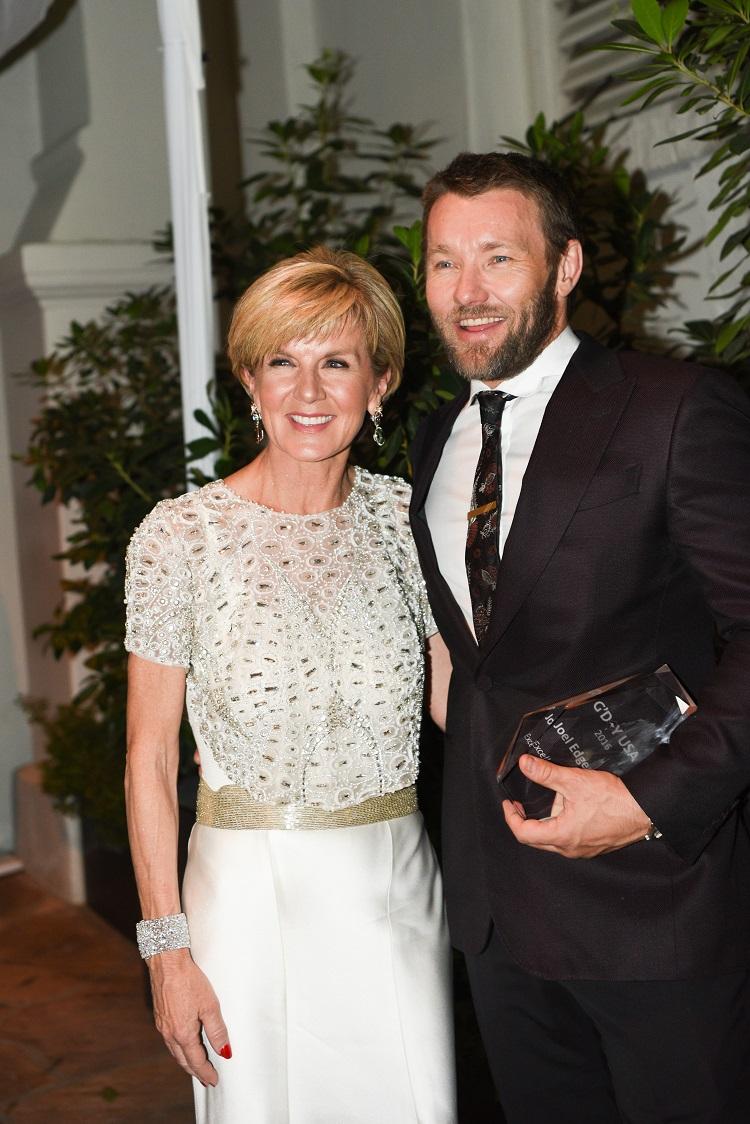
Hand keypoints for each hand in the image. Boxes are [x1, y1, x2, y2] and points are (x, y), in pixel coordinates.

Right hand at [147, 948, 229, 1084]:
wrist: (166, 962)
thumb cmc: (189, 980)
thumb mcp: (209, 1005)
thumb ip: (217, 1030)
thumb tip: (225, 1052)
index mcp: (183, 1034)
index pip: (196, 1061)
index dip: (206, 1072)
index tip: (214, 1081)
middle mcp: (169, 1033)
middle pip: (183, 1060)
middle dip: (195, 1071)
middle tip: (206, 1079)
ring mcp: (162, 1025)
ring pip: (175, 1051)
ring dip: (186, 1061)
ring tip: (196, 1066)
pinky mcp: (159, 1016)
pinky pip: (169, 1040)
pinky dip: (178, 1048)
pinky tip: (183, 1045)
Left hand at [502, 754, 651, 857]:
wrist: (645, 810)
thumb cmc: (614, 800)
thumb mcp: (574, 781)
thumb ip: (546, 773)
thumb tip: (526, 764)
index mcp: (562, 836)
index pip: (524, 833)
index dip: (511, 818)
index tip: (509, 804)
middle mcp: (570, 848)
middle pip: (537, 839)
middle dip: (526, 820)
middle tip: (520, 805)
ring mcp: (583, 849)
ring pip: (554, 840)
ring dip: (547, 821)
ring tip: (553, 799)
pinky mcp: (594, 846)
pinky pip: (570, 839)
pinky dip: (562, 824)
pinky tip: (571, 807)